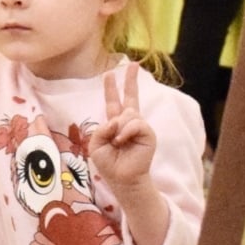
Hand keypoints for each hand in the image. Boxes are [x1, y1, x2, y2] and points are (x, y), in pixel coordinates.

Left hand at [86, 64, 155, 189]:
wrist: (122, 179)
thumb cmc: (109, 164)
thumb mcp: (96, 144)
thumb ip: (101, 128)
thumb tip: (117, 120)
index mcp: (115, 124)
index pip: (113, 102)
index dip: (111, 88)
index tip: (110, 73)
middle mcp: (128, 123)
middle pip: (130, 97)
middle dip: (131, 80)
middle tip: (133, 65)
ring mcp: (140, 127)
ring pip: (128, 114)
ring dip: (118, 128)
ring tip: (118, 142)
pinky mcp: (148, 133)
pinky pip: (136, 123)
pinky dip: (126, 131)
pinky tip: (123, 141)